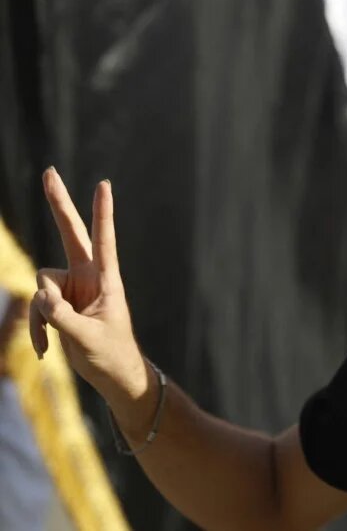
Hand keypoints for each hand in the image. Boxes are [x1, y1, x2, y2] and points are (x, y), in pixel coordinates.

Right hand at [29, 168, 148, 407]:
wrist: (111, 374)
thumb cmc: (110, 354)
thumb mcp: (86, 338)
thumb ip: (62, 317)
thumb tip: (40, 297)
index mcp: (106, 279)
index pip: (104, 239)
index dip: (102, 213)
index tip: (104, 184)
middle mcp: (87, 277)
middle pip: (70, 233)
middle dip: (58, 204)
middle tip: (49, 171)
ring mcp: (71, 287)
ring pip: (40, 284)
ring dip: (41, 314)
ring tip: (56, 339)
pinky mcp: (58, 302)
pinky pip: (36, 306)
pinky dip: (37, 327)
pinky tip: (46, 350)